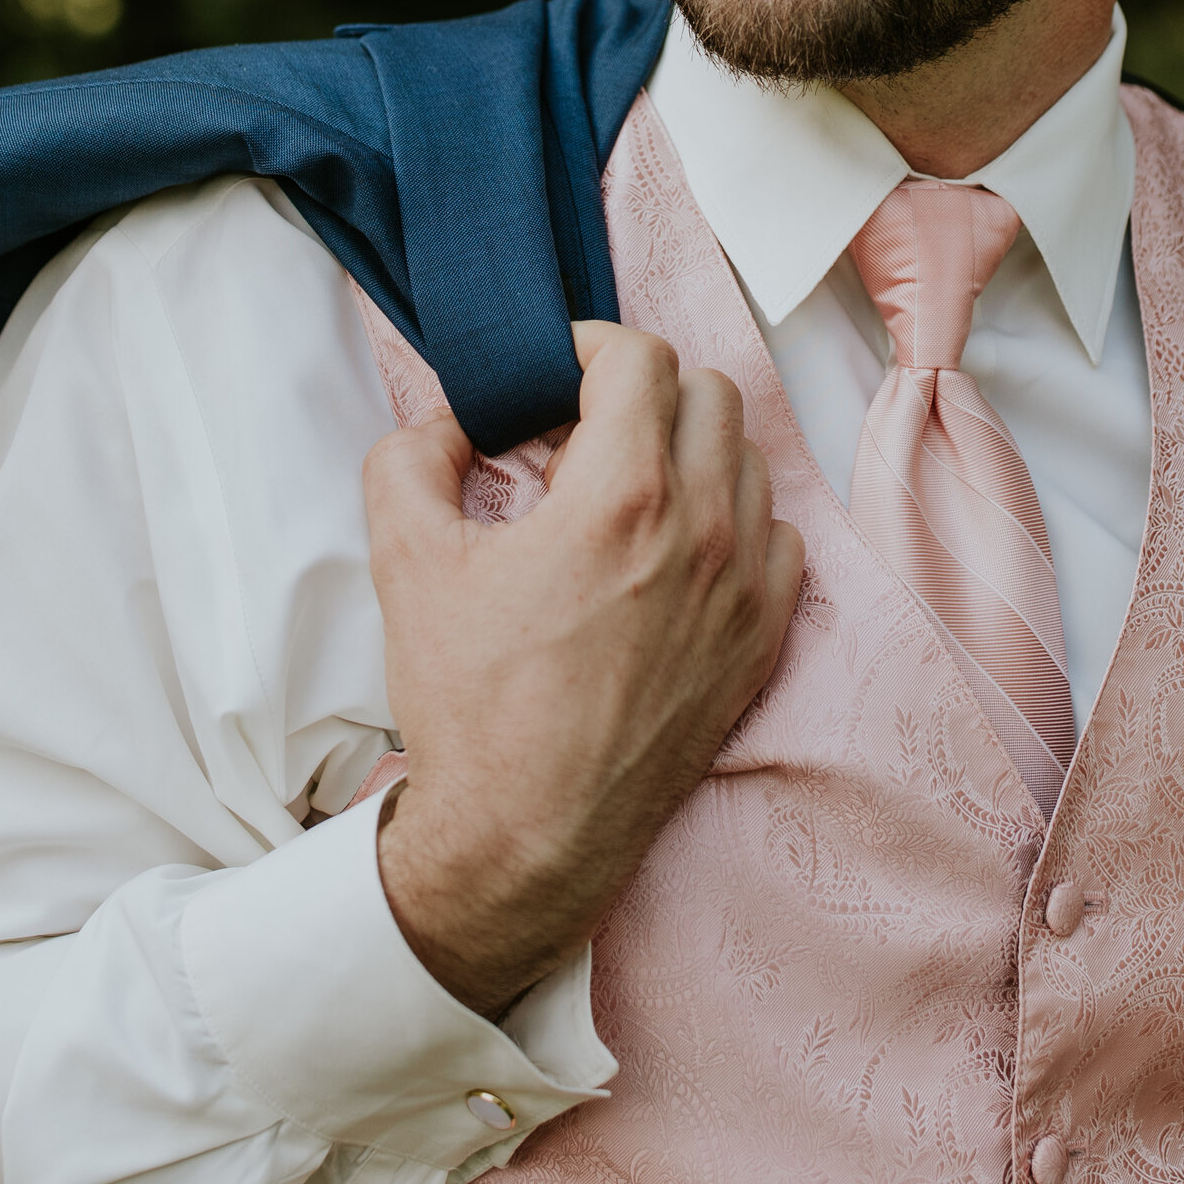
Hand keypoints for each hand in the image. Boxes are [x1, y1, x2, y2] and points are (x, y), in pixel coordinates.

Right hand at [366, 322, 802, 1018]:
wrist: (524, 835)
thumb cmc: (470, 706)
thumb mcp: (405, 562)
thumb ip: (412, 456)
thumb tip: (449, 419)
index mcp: (622, 495)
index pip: (641, 358)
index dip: (588, 348)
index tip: (555, 377)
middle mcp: (703, 529)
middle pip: (707, 393)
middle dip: (642, 394)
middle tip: (581, 436)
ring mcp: (745, 588)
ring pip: (748, 459)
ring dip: (690, 451)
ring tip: (625, 493)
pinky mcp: (763, 641)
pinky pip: (778, 535)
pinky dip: (732, 522)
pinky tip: (673, 552)